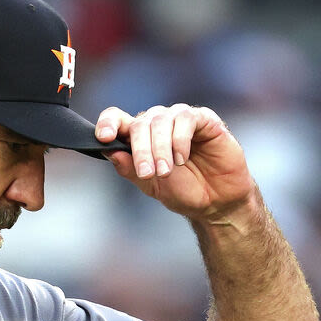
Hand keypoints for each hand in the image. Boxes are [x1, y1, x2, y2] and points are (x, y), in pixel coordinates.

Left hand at [95, 103, 256, 222]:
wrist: (217, 202)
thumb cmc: (185, 191)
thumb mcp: (151, 185)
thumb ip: (129, 169)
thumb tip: (109, 151)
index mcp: (141, 137)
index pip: (118, 119)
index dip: (107, 123)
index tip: (104, 137)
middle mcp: (158, 123)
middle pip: (139, 123)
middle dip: (141, 150)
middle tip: (148, 173)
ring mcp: (180, 119)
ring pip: (160, 120)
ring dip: (160, 147)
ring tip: (167, 171)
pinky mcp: (204, 119)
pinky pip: (186, 119)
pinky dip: (179, 139)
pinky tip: (181, 158)